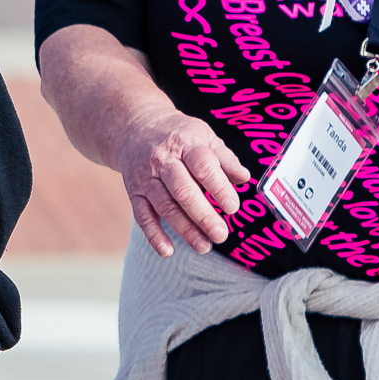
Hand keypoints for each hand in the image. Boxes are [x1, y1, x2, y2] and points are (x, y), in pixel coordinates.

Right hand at [114, 104, 252, 257]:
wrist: (134, 128)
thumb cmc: (179, 135)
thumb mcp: (204, 136)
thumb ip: (225, 158)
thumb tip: (244, 178)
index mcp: (185, 143)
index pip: (203, 166)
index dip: (218, 188)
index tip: (233, 208)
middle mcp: (162, 160)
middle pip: (182, 190)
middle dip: (203, 215)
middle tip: (222, 235)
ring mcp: (145, 177)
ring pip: (164, 206)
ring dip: (184, 229)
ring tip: (204, 247)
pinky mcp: (133, 192)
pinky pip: (141, 215)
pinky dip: (153, 234)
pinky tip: (168, 251)